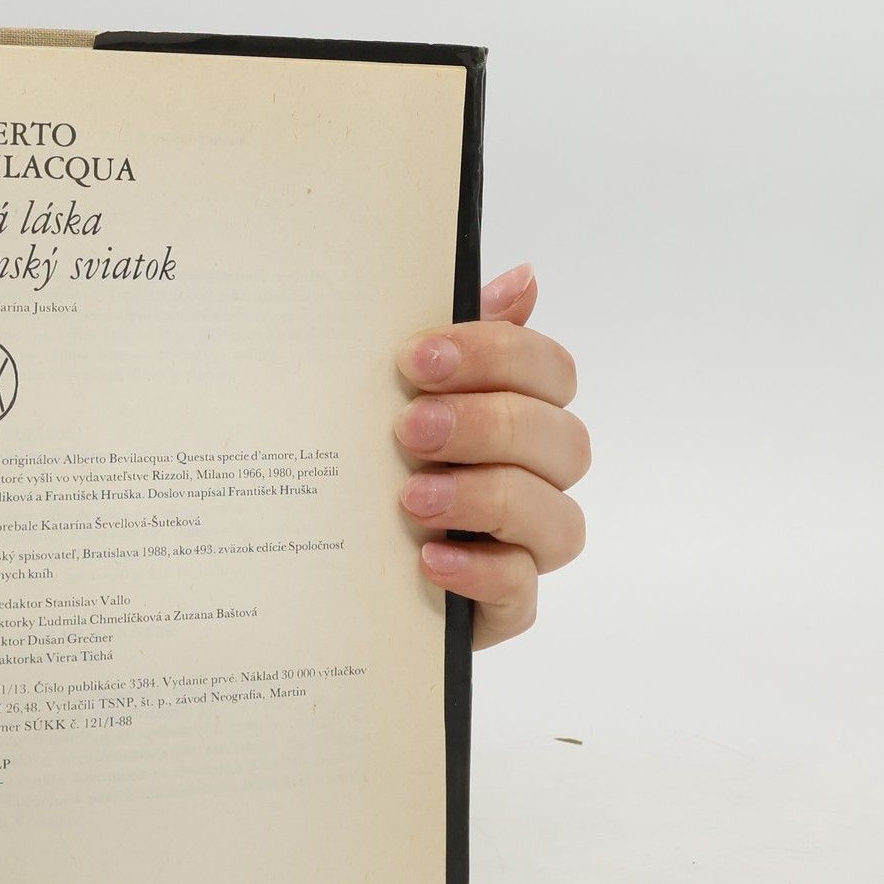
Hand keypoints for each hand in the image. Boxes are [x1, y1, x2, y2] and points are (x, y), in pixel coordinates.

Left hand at [394, 263, 587, 647]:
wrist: (320, 556)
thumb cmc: (370, 452)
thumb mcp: (392, 388)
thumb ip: (456, 337)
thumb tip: (523, 278)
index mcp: (517, 408)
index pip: (549, 370)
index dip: (495, 356)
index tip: (417, 358)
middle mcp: (536, 474)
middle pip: (562, 441)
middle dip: (487, 425)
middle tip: (409, 427)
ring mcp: (525, 543)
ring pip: (559, 521)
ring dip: (486, 498)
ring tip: (412, 498)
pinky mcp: (503, 605)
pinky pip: (520, 591)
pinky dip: (478, 571)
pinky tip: (427, 558)